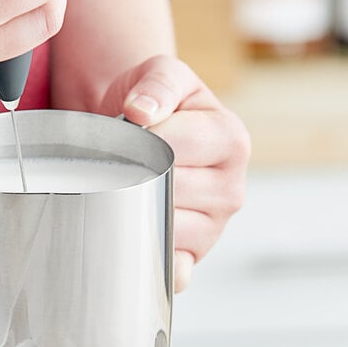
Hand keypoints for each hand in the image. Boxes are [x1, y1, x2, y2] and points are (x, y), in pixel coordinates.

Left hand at [100, 55, 250, 292]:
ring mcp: (213, 228)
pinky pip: (173, 270)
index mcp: (231, 141)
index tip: (121, 135)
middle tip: (115, 165)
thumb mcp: (163, 76)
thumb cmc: (158, 109)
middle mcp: (231, 189)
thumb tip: (142, 112)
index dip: (140, 141)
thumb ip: (158, 83)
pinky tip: (139, 240)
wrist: (150, 138)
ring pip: (166, 227)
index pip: (177, 147)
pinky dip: (153, 263)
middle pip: (169, 190)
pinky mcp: (193, 256)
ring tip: (124, 189)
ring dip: (134, 211)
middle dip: (133, 177)